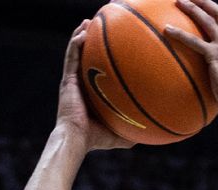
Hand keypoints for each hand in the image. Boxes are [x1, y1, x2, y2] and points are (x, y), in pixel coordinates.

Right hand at [57, 20, 135, 151]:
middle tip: (99, 28)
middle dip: (91, 42)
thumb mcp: (119, 135)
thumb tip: (150, 135)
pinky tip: (82, 32)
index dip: (101, 60)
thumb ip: (132, 133)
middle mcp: (80, 85)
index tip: (114, 49)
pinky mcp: (67, 80)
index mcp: (90, 94)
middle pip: (85, 58)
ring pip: (75, 53)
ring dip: (80, 36)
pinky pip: (71, 57)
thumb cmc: (95, 139)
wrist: (76, 139)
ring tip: (88, 22)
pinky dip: (75, 43)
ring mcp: (72, 81)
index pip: (96, 72)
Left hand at [165, 0, 217, 118]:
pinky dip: (180, 34)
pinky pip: (194, 41)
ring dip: (192, 8)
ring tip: (178, 1)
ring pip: (207, 20)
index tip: (207, 6)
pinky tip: (167, 29)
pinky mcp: (215, 55)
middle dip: (205, 2)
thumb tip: (213, 79)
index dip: (217, 12)